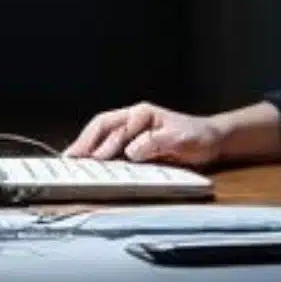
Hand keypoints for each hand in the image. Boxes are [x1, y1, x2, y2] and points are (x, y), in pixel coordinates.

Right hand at [64, 102, 222, 165]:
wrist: (213, 140)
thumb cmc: (198, 135)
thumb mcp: (179, 139)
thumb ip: (155, 143)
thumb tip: (131, 150)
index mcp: (142, 114)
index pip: (113, 126)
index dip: (100, 142)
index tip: (90, 158)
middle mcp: (134, 121)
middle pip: (101, 128)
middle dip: (84, 143)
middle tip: (68, 160)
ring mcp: (134, 133)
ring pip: (104, 138)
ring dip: (88, 150)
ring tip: (72, 164)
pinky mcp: (137, 146)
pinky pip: (114, 150)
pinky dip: (100, 157)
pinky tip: (92, 167)